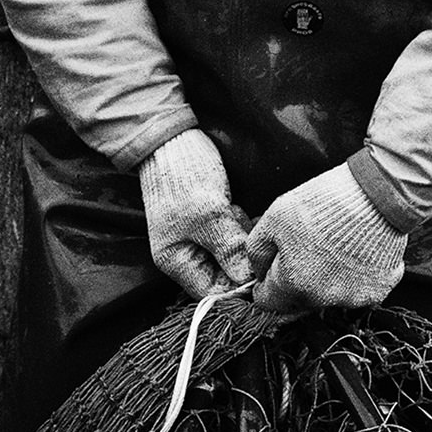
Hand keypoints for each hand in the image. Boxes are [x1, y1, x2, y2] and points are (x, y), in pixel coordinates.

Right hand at [136, 129, 252, 298]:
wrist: (172, 139)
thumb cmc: (184, 178)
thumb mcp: (210, 215)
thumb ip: (229, 249)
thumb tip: (250, 281)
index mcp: (177, 262)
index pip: (212, 293)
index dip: (238, 286)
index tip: (258, 267)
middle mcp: (187, 255)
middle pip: (225, 274)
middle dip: (240, 255)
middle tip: (242, 228)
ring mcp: (199, 237)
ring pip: (232, 253)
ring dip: (241, 237)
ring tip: (235, 212)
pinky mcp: (211, 221)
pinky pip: (232, 235)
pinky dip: (240, 224)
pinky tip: (236, 208)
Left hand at [246, 163, 409, 319]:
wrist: (378, 191)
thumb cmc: (325, 201)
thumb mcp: (274, 216)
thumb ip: (256, 251)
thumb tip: (258, 272)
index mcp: (293, 284)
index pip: (266, 302)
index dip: (266, 283)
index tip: (274, 266)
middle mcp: (322, 299)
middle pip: (299, 301)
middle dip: (298, 280)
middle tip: (310, 246)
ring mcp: (353, 298)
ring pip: (329, 296)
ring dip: (328, 279)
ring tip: (337, 244)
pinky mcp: (378, 291)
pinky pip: (359, 291)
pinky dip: (356, 276)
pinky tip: (358, 250)